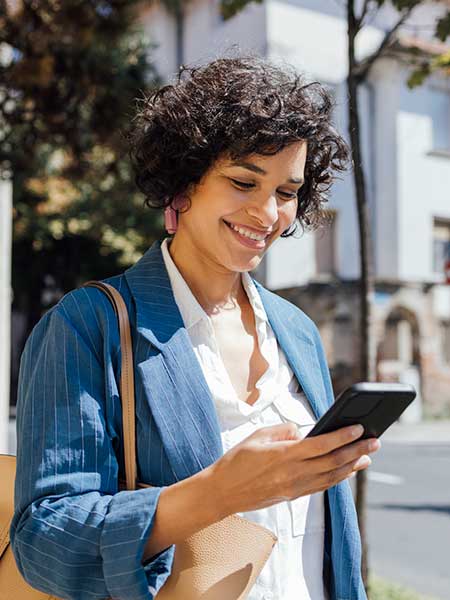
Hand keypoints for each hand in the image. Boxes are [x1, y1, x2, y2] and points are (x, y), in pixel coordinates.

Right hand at [207, 422, 379, 515]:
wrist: (222, 492)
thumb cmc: (236, 461)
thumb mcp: (256, 436)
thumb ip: (283, 431)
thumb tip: (302, 432)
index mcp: (284, 455)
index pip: (321, 445)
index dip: (343, 436)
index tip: (359, 428)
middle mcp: (293, 473)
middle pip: (333, 462)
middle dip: (357, 450)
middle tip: (375, 441)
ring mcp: (295, 487)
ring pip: (332, 477)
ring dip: (352, 466)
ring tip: (368, 456)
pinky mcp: (293, 496)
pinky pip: (322, 486)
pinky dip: (338, 478)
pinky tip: (347, 471)